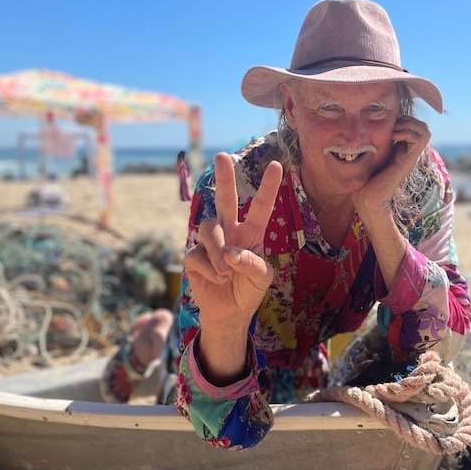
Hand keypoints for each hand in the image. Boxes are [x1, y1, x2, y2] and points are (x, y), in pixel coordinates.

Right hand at [184, 153, 282, 332]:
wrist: (230, 313)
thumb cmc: (249, 290)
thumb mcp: (263, 279)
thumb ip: (253, 264)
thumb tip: (232, 253)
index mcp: (251, 233)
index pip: (260, 207)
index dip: (268, 187)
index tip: (275, 165)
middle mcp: (231, 231)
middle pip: (226, 200)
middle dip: (225, 178)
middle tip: (222, 156)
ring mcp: (211, 242)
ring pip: (209, 227)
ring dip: (218, 247)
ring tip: (225, 270)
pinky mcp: (195, 256)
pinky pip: (197, 253)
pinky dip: (210, 268)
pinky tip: (218, 279)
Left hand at [353, 115, 430, 216]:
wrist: (368, 199)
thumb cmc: (365, 181)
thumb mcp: (372, 157)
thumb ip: (377, 146)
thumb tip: (372, 131)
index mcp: (402, 151)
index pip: (415, 127)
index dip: (405, 120)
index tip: (389, 126)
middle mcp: (409, 154)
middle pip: (423, 127)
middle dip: (408, 120)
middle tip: (393, 128)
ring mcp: (410, 158)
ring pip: (425, 131)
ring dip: (409, 125)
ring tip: (394, 132)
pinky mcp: (407, 161)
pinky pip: (419, 139)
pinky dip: (407, 132)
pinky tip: (393, 138)